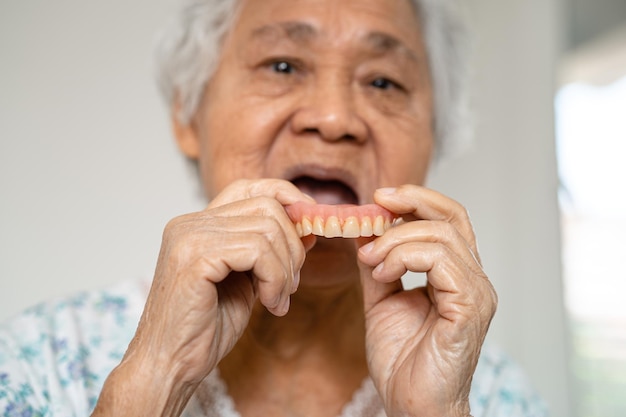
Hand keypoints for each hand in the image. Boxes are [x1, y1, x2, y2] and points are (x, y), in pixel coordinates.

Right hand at [93, 179, 313, 415]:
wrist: (169, 366)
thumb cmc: (204, 329)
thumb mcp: (246, 280)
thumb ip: (267, 251)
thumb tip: (307, 226)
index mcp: (198, 224)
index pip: (250, 187)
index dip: (286, 197)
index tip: (310, 223)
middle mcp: (190, 222)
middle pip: (266, 205)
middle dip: (293, 244)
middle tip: (291, 284)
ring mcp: (190, 236)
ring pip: (268, 228)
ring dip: (286, 268)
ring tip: (279, 298)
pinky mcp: (195, 258)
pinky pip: (258, 251)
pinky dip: (275, 278)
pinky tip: (270, 304)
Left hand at [357, 185, 496, 416]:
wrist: (410, 403)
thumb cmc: (403, 358)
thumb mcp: (381, 299)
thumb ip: (379, 265)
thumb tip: (365, 231)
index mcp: (456, 274)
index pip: (448, 218)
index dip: (417, 198)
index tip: (380, 196)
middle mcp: (473, 278)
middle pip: (451, 217)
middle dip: (409, 204)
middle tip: (373, 209)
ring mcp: (477, 293)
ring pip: (443, 236)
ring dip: (396, 240)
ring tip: (371, 261)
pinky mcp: (471, 309)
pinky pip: (443, 262)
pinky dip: (405, 258)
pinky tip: (383, 274)